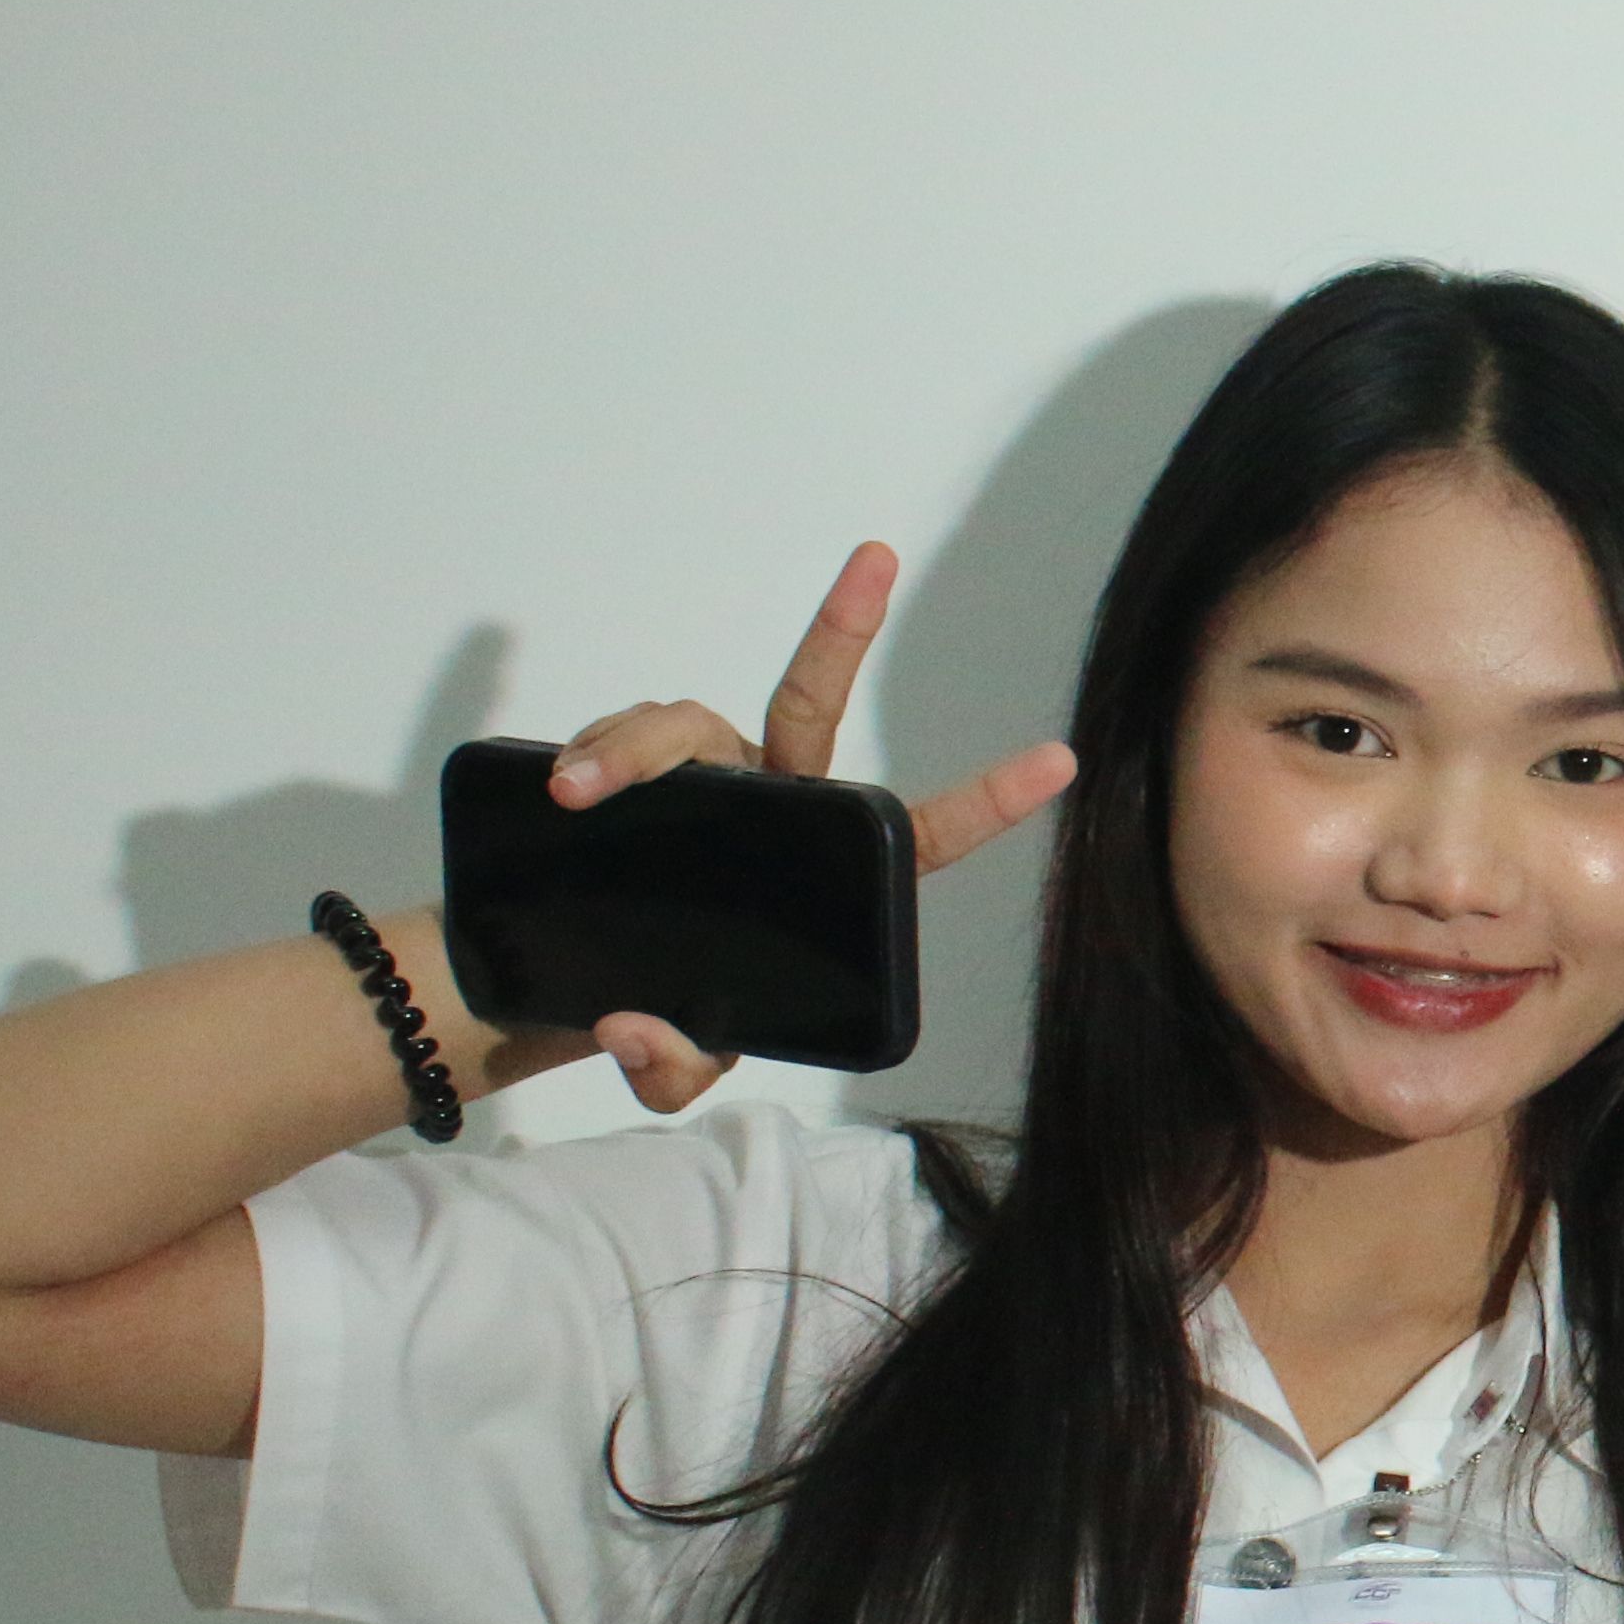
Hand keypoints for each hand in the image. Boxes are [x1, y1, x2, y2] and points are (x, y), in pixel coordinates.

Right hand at [539, 541, 1074, 1112]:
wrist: (577, 986)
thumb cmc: (672, 1009)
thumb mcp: (683, 1060)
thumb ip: (673, 1063)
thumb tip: (631, 1036)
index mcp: (831, 870)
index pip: (922, 831)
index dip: (989, 799)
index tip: (1059, 761)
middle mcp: (778, 801)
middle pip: (809, 703)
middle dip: (841, 629)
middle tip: (874, 560)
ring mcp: (708, 776)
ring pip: (688, 724)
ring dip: (633, 747)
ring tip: (581, 791)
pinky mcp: (637, 769)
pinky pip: (624, 739)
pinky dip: (593, 756)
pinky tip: (564, 787)